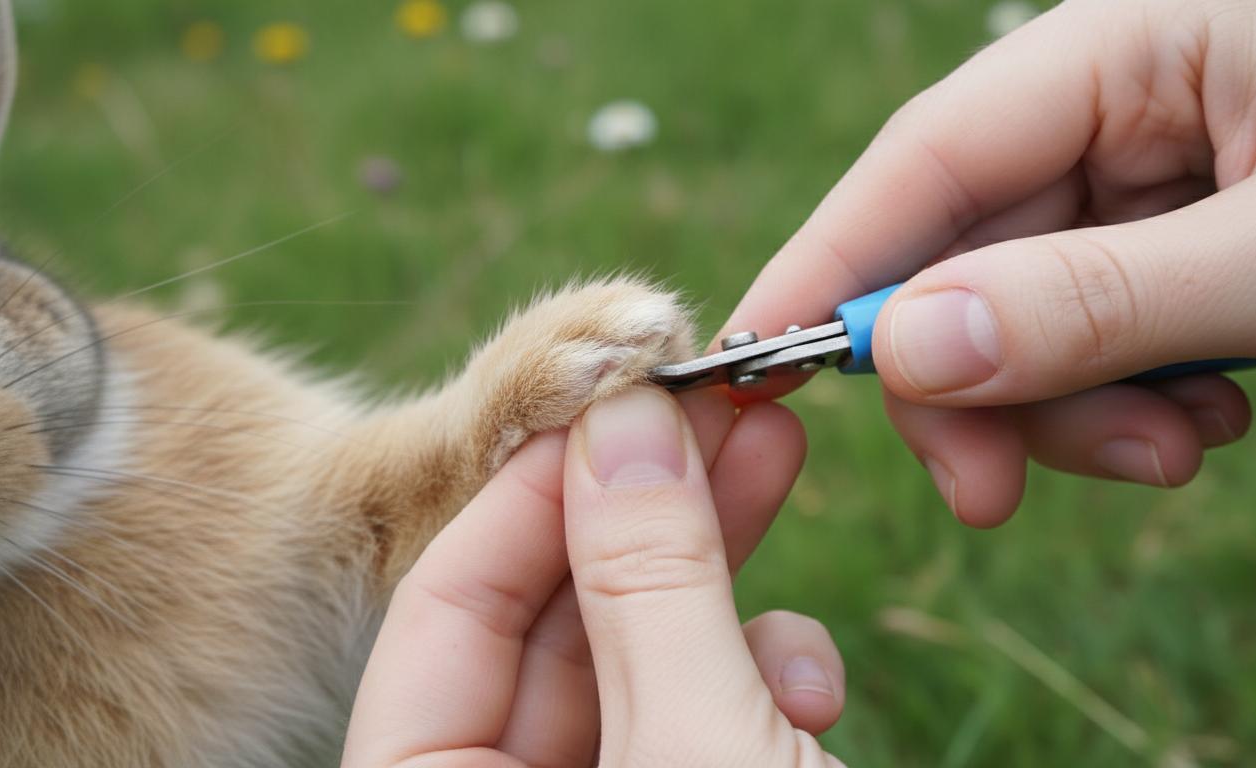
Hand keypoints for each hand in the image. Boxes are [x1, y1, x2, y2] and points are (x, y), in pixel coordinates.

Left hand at [341, 388, 844, 766]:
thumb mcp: (694, 744)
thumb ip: (650, 585)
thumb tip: (624, 418)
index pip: (442, 604)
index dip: (534, 484)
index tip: (624, 391)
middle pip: (550, 617)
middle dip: (645, 502)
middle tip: (712, 397)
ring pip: (634, 654)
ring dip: (715, 563)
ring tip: (776, 446)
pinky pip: (694, 715)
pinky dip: (756, 684)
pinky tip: (812, 680)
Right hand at [724, 0, 1255, 525]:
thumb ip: (1098, 303)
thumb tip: (906, 352)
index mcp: (1137, 38)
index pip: (931, 157)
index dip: (832, 268)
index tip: (752, 370)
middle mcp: (1128, 95)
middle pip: (971, 254)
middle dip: (982, 387)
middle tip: (986, 494)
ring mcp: (1161, 167)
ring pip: (1034, 310)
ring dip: (1076, 409)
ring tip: (1178, 451)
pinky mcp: (1193, 236)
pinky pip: (1104, 328)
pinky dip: (1135, 397)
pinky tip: (1210, 419)